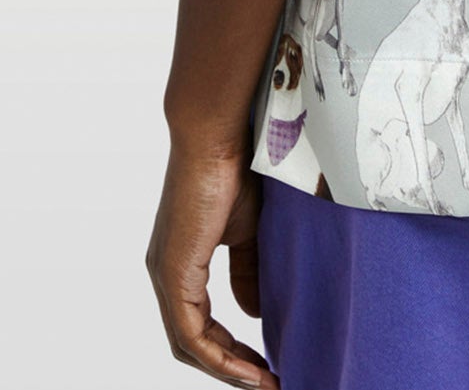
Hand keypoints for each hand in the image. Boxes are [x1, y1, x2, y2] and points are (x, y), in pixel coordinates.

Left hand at [146, 139, 277, 387]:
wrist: (220, 134)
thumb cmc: (237, 170)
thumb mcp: (249, 231)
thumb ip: (249, 272)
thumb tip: (254, 315)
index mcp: (182, 264)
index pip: (201, 326)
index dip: (232, 353)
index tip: (268, 366)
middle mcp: (167, 275)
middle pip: (193, 345)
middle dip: (232, 370)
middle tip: (270, 383)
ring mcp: (166, 275)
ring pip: (189, 345)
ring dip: (228, 370)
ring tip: (266, 383)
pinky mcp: (174, 271)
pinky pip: (190, 332)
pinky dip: (220, 357)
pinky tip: (251, 367)